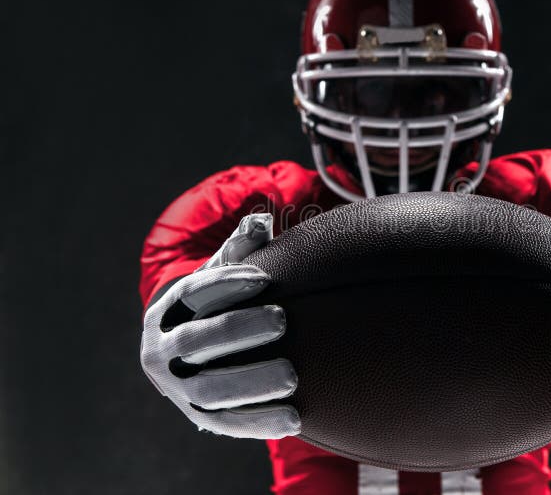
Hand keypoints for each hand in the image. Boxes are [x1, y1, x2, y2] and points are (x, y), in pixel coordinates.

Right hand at [140, 213, 299, 438]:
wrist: (193, 358)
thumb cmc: (216, 306)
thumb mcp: (221, 277)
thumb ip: (241, 250)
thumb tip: (261, 221)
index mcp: (165, 312)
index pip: (192, 293)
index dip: (228, 283)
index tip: (268, 279)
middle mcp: (161, 352)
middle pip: (196, 340)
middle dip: (238, 329)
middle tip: (283, 320)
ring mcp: (178, 389)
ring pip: (210, 388)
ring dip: (252, 382)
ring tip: (293, 374)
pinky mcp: (199, 417)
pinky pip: (228, 422)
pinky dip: (260, 422)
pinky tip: (295, 418)